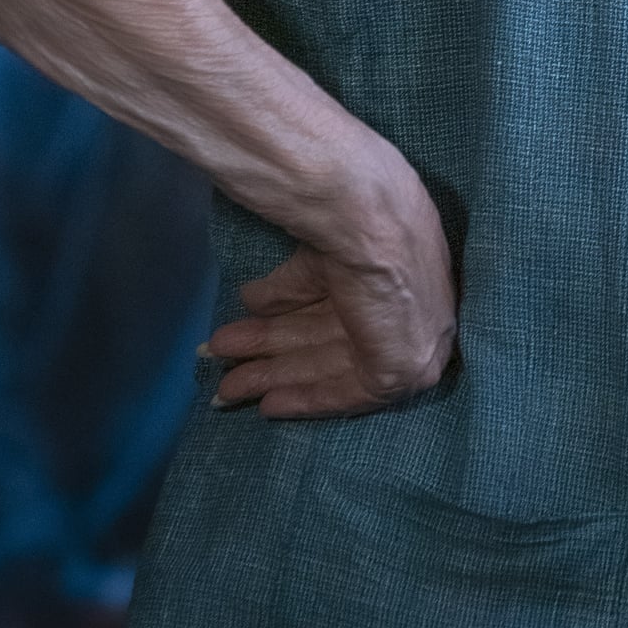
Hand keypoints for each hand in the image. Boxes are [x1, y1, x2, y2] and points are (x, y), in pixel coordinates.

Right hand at [202, 154, 456, 418]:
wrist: (369, 222)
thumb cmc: (347, 221)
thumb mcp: (313, 259)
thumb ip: (289, 287)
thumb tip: (251, 301)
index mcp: (388, 273)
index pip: (332, 309)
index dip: (286, 324)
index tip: (242, 333)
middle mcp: (400, 309)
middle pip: (324, 341)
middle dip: (270, 354)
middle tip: (221, 361)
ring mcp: (405, 341)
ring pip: (328, 367)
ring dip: (276, 376)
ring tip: (225, 388)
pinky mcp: (400, 370)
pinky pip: (348, 393)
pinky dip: (307, 398)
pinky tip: (268, 406)